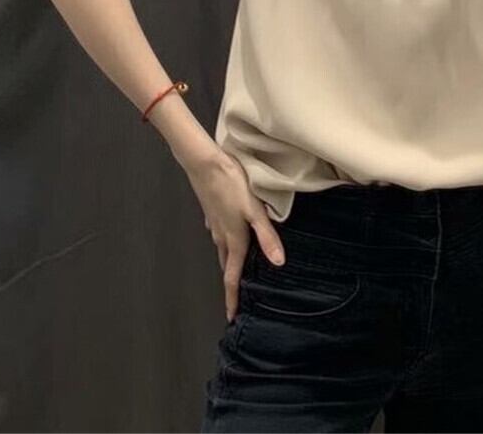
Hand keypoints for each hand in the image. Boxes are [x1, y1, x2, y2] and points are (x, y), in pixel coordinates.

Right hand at [183, 146, 285, 321]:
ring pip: (223, 250)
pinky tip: (233, 237)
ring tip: (239, 273)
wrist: (205, 163)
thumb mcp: (254, 210)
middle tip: (238, 300)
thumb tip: (278, 263)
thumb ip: (267, 236)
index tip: (231, 319)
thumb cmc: (232, 185)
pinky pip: (220, 235)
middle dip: (232, 285)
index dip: (233, 299)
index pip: (232, 278)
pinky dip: (227, 244)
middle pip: (227, 267)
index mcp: (234, 239)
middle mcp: (221, 236)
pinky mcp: (213, 212)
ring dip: (230, 265)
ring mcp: (214, 224)